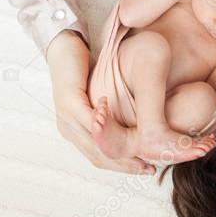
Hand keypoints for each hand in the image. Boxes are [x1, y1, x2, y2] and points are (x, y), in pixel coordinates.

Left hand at [47, 31, 153, 174]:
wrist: (65, 47)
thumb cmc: (87, 69)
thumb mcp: (105, 98)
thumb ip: (116, 115)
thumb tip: (140, 128)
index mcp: (77, 132)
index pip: (102, 158)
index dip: (125, 167)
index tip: (147, 169)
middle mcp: (70, 130)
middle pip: (100, 156)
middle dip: (126, 164)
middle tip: (150, 167)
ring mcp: (67, 118)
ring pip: (96, 142)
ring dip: (120, 150)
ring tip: (145, 150)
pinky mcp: (68, 103)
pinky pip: (90, 119)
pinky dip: (108, 123)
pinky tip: (129, 123)